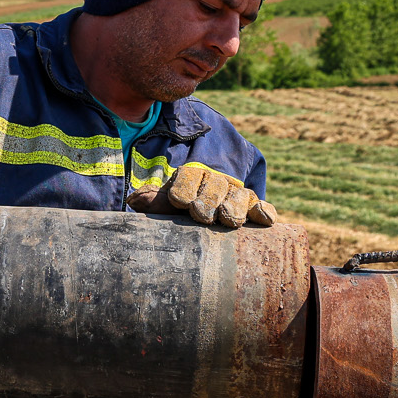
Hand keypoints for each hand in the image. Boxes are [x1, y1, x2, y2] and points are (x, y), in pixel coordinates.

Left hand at [127, 161, 276, 228]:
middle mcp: (216, 182)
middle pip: (215, 186)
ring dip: (235, 206)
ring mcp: (237, 194)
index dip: (184, 188)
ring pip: (239, 195)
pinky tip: (264, 220)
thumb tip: (133, 202)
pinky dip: (264, 211)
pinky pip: (261, 206)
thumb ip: (153, 202)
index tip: (179, 201)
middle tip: (202, 215)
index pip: (189, 178)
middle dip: (209, 199)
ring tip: (228, 219)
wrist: (206, 215)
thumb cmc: (182, 209)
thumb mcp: (166, 205)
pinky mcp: (254, 207)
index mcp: (192, 178)